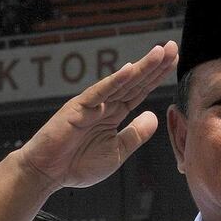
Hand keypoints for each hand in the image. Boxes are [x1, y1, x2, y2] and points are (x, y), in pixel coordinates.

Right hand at [16, 42, 177, 189]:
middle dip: (154, 65)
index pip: (140, 91)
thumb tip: (153, 115)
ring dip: (141, 67)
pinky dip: (114, 81)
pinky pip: (100, 92)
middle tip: (172, 47)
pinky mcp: (78, 108)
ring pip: (121, 83)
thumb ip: (135, 134)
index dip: (157, 76)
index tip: (173, 60)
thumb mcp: (116, 151)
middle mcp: (105, 104)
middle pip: (135, 82)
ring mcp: (92, 104)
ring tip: (159, 52)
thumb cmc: (78, 164)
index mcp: (114, 113)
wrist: (47, 173)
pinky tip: (130, 69)